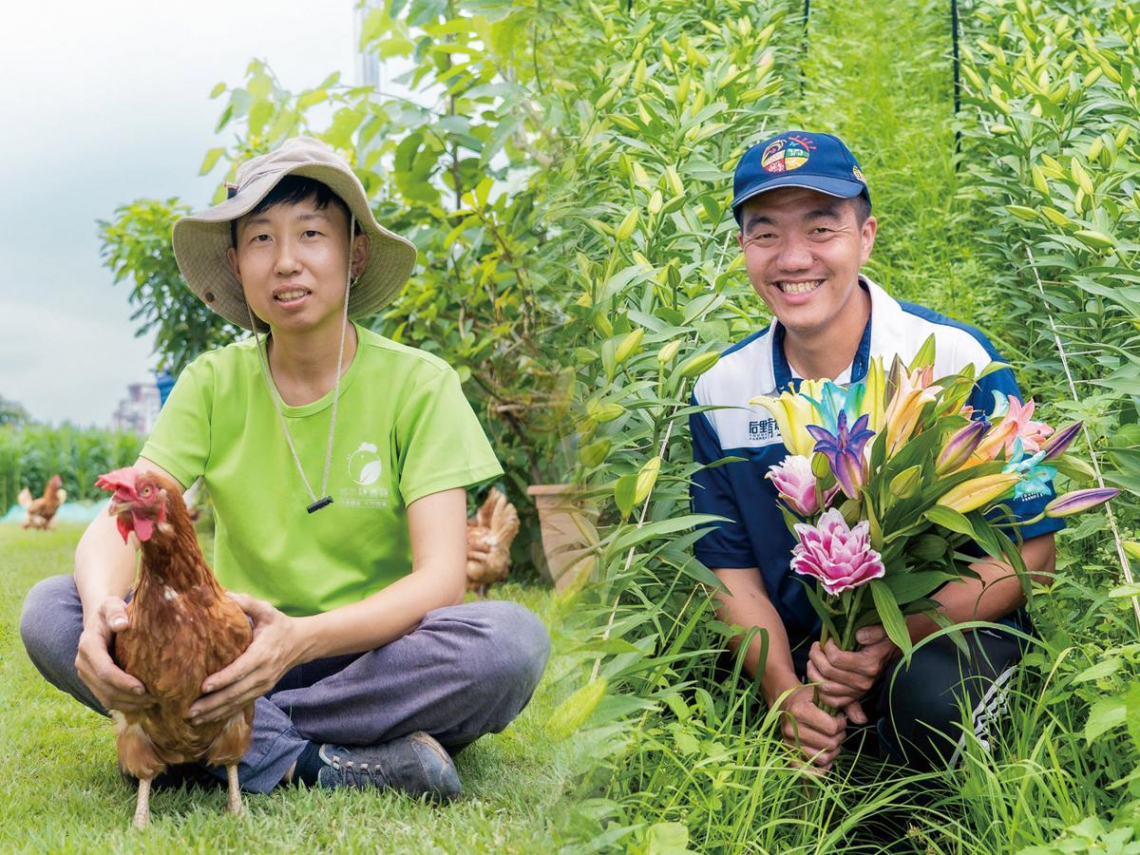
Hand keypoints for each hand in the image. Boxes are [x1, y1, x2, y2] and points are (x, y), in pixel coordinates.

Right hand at [75, 596, 152, 712]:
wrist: (100, 620)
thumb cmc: (111, 612)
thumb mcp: (112, 605)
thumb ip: (116, 612)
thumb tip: (122, 624)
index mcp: (88, 645)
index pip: (105, 670)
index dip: (122, 682)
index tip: (142, 688)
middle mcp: (83, 663)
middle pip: (105, 688)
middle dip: (129, 696)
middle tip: (154, 699)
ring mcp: (86, 674)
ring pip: (105, 697)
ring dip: (128, 704)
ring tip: (151, 702)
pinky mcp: (92, 682)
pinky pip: (106, 698)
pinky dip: (123, 704)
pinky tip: (141, 703)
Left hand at [187, 593, 302, 725]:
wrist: (302, 643)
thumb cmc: (279, 625)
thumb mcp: (266, 610)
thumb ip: (247, 603)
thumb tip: (224, 595)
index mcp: (263, 653)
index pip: (241, 669)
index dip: (223, 679)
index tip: (204, 686)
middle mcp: (264, 673)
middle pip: (236, 691)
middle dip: (213, 702)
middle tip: (190, 710)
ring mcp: (264, 684)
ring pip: (238, 701)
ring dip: (216, 711)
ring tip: (194, 718)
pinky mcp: (262, 690)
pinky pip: (242, 704)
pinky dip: (225, 712)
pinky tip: (209, 718)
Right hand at [778, 684, 846, 772]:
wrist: (785, 702)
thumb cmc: (808, 698)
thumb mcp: (825, 694)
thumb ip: (847, 704)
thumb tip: (862, 720)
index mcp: (799, 710)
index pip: (831, 728)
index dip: (841, 723)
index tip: (839, 718)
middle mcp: (792, 728)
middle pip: (829, 744)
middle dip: (839, 737)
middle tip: (837, 729)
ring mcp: (789, 743)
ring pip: (822, 758)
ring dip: (833, 751)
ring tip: (831, 740)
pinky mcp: (789, 754)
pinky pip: (806, 771)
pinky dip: (819, 771)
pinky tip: (827, 763)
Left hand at [806, 626, 898, 723]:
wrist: (890, 654)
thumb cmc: (882, 640)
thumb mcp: (882, 631)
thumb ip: (874, 632)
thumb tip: (859, 636)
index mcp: (868, 665)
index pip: (835, 658)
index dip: (827, 647)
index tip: (829, 640)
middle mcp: (863, 682)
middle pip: (827, 671)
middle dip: (815, 656)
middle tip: (816, 647)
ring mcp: (857, 692)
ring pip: (825, 687)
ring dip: (813, 672)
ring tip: (813, 660)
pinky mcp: (853, 698)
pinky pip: (832, 701)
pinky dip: (821, 692)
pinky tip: (818, 677)